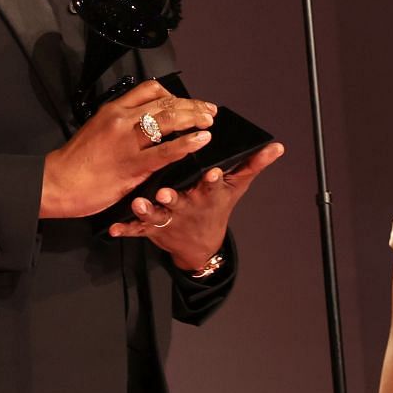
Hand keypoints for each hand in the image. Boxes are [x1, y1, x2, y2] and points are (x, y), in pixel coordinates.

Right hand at [39, 80, 216, 219]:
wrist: (57, 182)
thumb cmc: (76, 162)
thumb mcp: (96, 130)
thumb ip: (121, 125)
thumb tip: (146, 126)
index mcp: (113, 110)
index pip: (149, 90)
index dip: (174, 94)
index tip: (187, 102)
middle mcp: (121, 119)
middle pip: (165, 102)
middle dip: (191, 105)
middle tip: (208, 110)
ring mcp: (127, 141)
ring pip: (168, 120)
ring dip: (194, 118)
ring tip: (209, 122)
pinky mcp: (132, 164)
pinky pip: (166, 151)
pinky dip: (187, 143)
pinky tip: (201, 141)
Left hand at [107, 141, 284, 268]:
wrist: (200, 246)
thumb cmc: (216, 208)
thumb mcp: (237, 188)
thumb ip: (254, 164)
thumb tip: (277, 147)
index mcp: (206, 194)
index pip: (211, 184)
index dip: (212, 179)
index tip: (213, 172)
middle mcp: (187, 206)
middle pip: (180, 200)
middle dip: (173, 197)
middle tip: (166, 192)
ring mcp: (169, 218)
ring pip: (156, 215)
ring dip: (147, 211)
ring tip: (138, 204)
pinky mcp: (152, 228)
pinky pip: (137, 229)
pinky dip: (127, 229)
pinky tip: (115, 228)